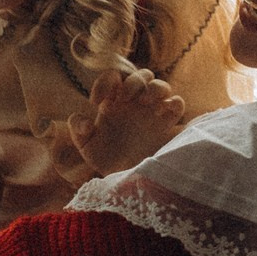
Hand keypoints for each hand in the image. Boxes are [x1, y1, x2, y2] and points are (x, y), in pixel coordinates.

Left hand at [67, 67, 186, 177]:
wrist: (127, 180)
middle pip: (141, 75)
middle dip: (133, 82)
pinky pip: (177, 104)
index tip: (95, 102)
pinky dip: (173, 103)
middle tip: (124, 99)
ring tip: (144, 102)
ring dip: (153, 88)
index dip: (104, 83)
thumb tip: (85, 122)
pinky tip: (161, 114)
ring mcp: (153, 111)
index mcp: (114, 101)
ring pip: (161, 85)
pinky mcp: (168, 123)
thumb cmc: (107, 160)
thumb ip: (79, 131)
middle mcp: (135, 102)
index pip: (113, 77)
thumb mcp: (87, 147)